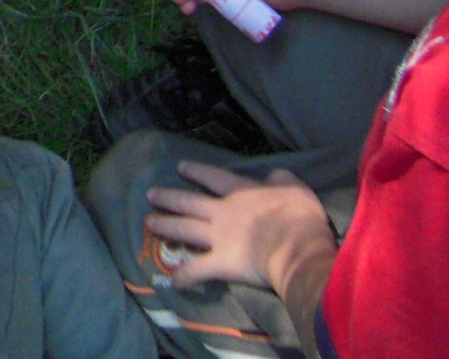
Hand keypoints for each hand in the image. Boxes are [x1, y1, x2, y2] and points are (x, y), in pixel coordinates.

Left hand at [144, 162, 334, 292]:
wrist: (296, 246)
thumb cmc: (300, 216)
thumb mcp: (295, 188)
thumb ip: (281, 179)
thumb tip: (273, 175)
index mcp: (241, 192)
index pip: (213, 177)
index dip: (196, 171)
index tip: (180, 167)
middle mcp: (223, 212)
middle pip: (188, 202)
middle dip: (168, 197)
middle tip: (150, 194)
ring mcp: (218, 238)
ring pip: (184, 229)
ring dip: (164, 225)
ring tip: (148, 222)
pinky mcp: (221, 263)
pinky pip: (197, 270)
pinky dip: (184, 276)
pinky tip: (172, 280)